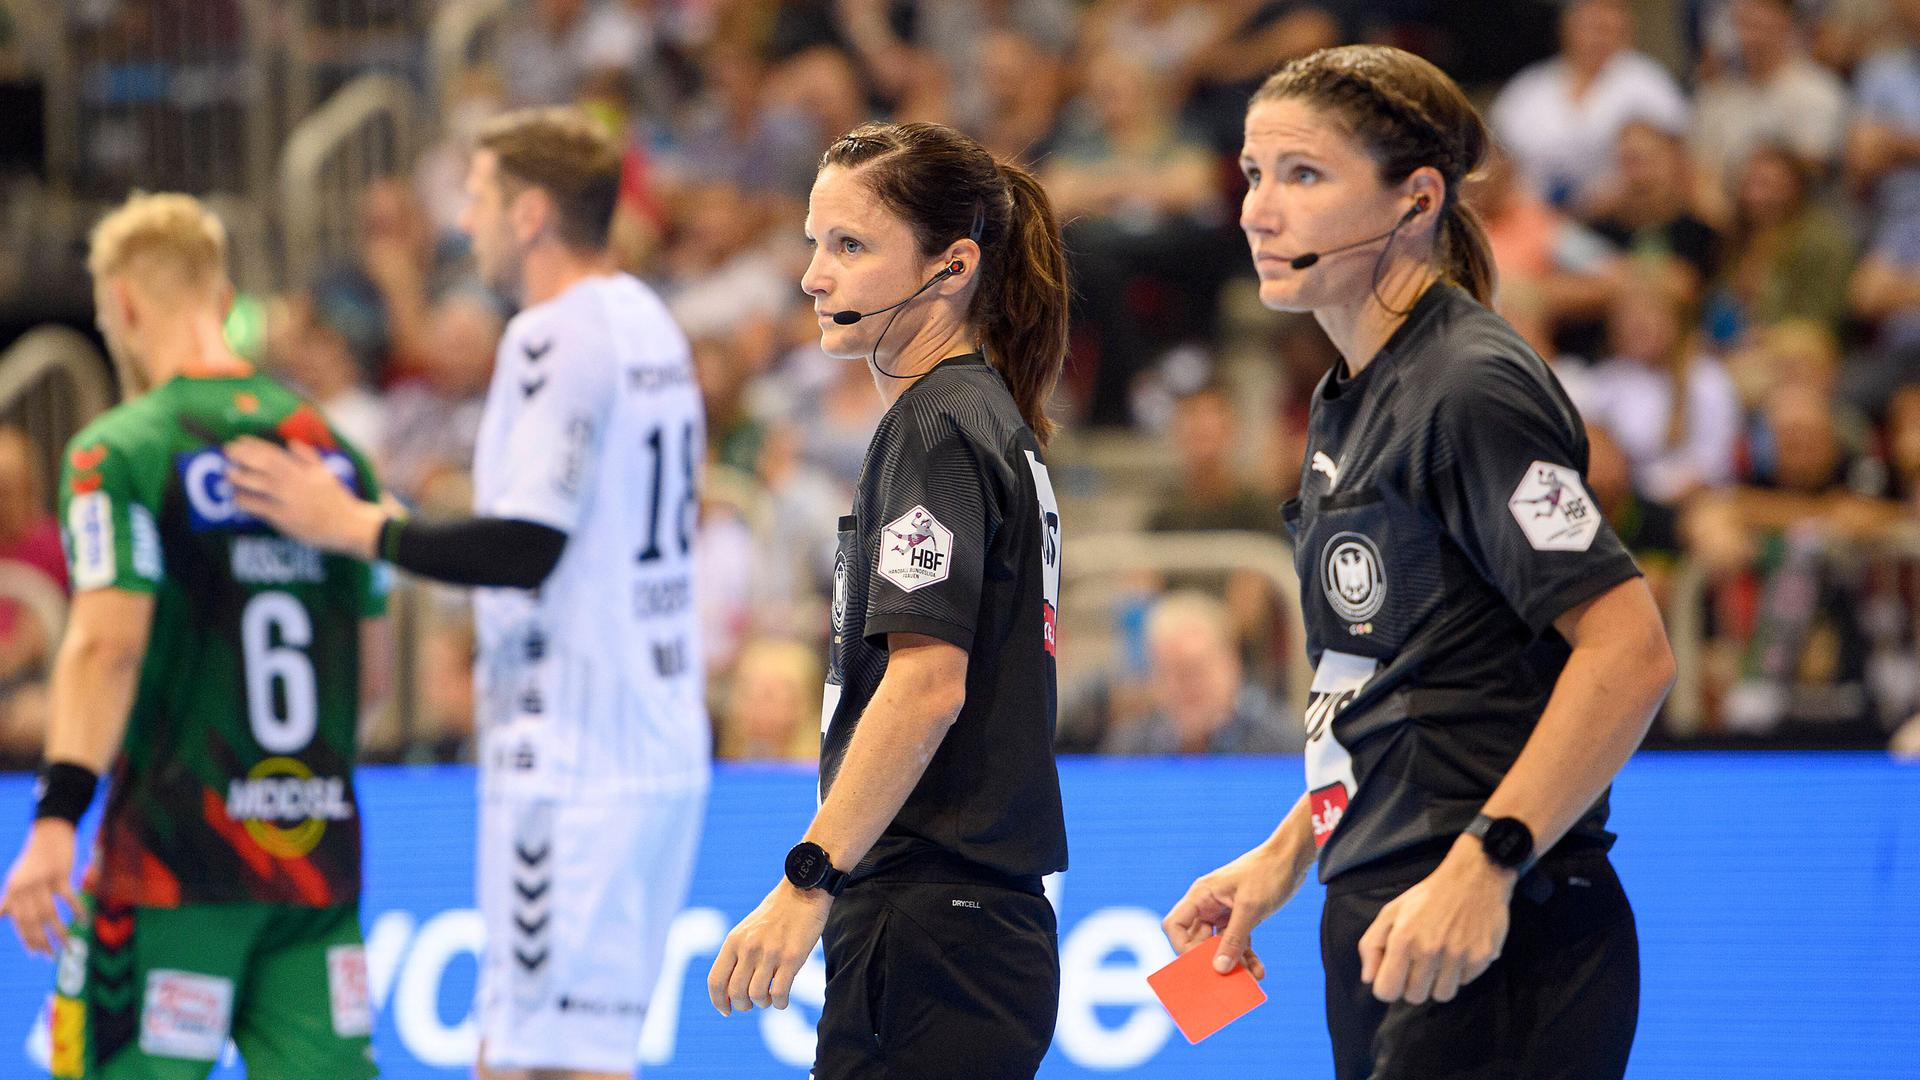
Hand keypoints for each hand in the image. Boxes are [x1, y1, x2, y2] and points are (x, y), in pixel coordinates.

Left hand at [1, 820, 78, 956]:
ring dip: (60, 932)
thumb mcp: (18, 878)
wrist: (49, 833)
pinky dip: (78, 910)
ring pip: (50, 913)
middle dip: (42, 942)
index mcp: (12, 890)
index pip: (19, 921)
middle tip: (53, 957)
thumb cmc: (34, 859)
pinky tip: (84, 921)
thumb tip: (4, 916)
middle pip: (33, 921)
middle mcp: (24, 887)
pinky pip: (68, 897)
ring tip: (68, 947)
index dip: (27, 939)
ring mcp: (41, 880)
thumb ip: (11, 899)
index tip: (37, 955)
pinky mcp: (59, 873)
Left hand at [224, 437, 383, 557]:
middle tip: (226, 451)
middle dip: (242, 456)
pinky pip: (257, 506)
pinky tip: (236, 498)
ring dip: (239, 477)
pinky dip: (244, 501)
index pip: (273, 452)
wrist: (347, 525)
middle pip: (261, 464)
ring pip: (256, 483)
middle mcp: (293, 481)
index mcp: (303, 469)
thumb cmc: (336, 500)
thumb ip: (309, 457)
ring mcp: (286, 499)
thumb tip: (291, 442)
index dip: (254, 445)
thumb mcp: (326, 473)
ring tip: (227, 473)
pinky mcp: (282, 517)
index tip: (240, 440)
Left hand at [708, 881, 832, 1014]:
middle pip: (736, 992)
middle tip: (753, 1003)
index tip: (726, 1010)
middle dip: (743, 1005)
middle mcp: (749, 948)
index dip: (718, 1001)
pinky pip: (779, 993)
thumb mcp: (748, 929)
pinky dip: (779, 1003)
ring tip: (769, 998)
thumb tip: (732, 988)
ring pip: (757, 995)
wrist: (803, 891)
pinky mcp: (792, 958)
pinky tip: (782, 1000)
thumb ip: (738, 953)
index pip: (716, 981)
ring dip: (763, 1003)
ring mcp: (770, 953)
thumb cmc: (777, 912)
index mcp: (734, 941)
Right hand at [1163, 840, 1310, 977]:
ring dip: (1233, 963)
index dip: (1181, 947)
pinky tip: (1258, 971)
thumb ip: (1234, 939)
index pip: (1175, 925)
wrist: (1292, 858)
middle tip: (1224, 980)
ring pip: (1220, 945)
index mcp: (1201, 895)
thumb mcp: (1250, 908)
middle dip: (1210, 961)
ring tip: (1247, 980)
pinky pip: (1238, 943)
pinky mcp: (1242, 917)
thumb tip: (1219, 968)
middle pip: (1197, 940)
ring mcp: (1225, 912)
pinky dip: (1246, 957)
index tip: (1200, 964)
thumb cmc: (1267, 873)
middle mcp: (1208, 904)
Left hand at [1358, 838, 1514, 1004]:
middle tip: (1420, 964)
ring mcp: (1457, 955)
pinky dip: (1461, 972)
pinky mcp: (1481, 957)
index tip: (1395, 976)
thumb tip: (1368, 978)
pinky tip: (1459, 950)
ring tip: (1440, 960)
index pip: (1387, 990)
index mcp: (1403, 939)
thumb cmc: (1427, 898)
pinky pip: (1465, 982)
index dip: (1388, 986)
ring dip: (1439, 982)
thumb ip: (1372, 945)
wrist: (1473, 878)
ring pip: (1442, 995)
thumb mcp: (1391, 913)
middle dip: (1414, 984)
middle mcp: (1430, 950)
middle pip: (1415, 997)